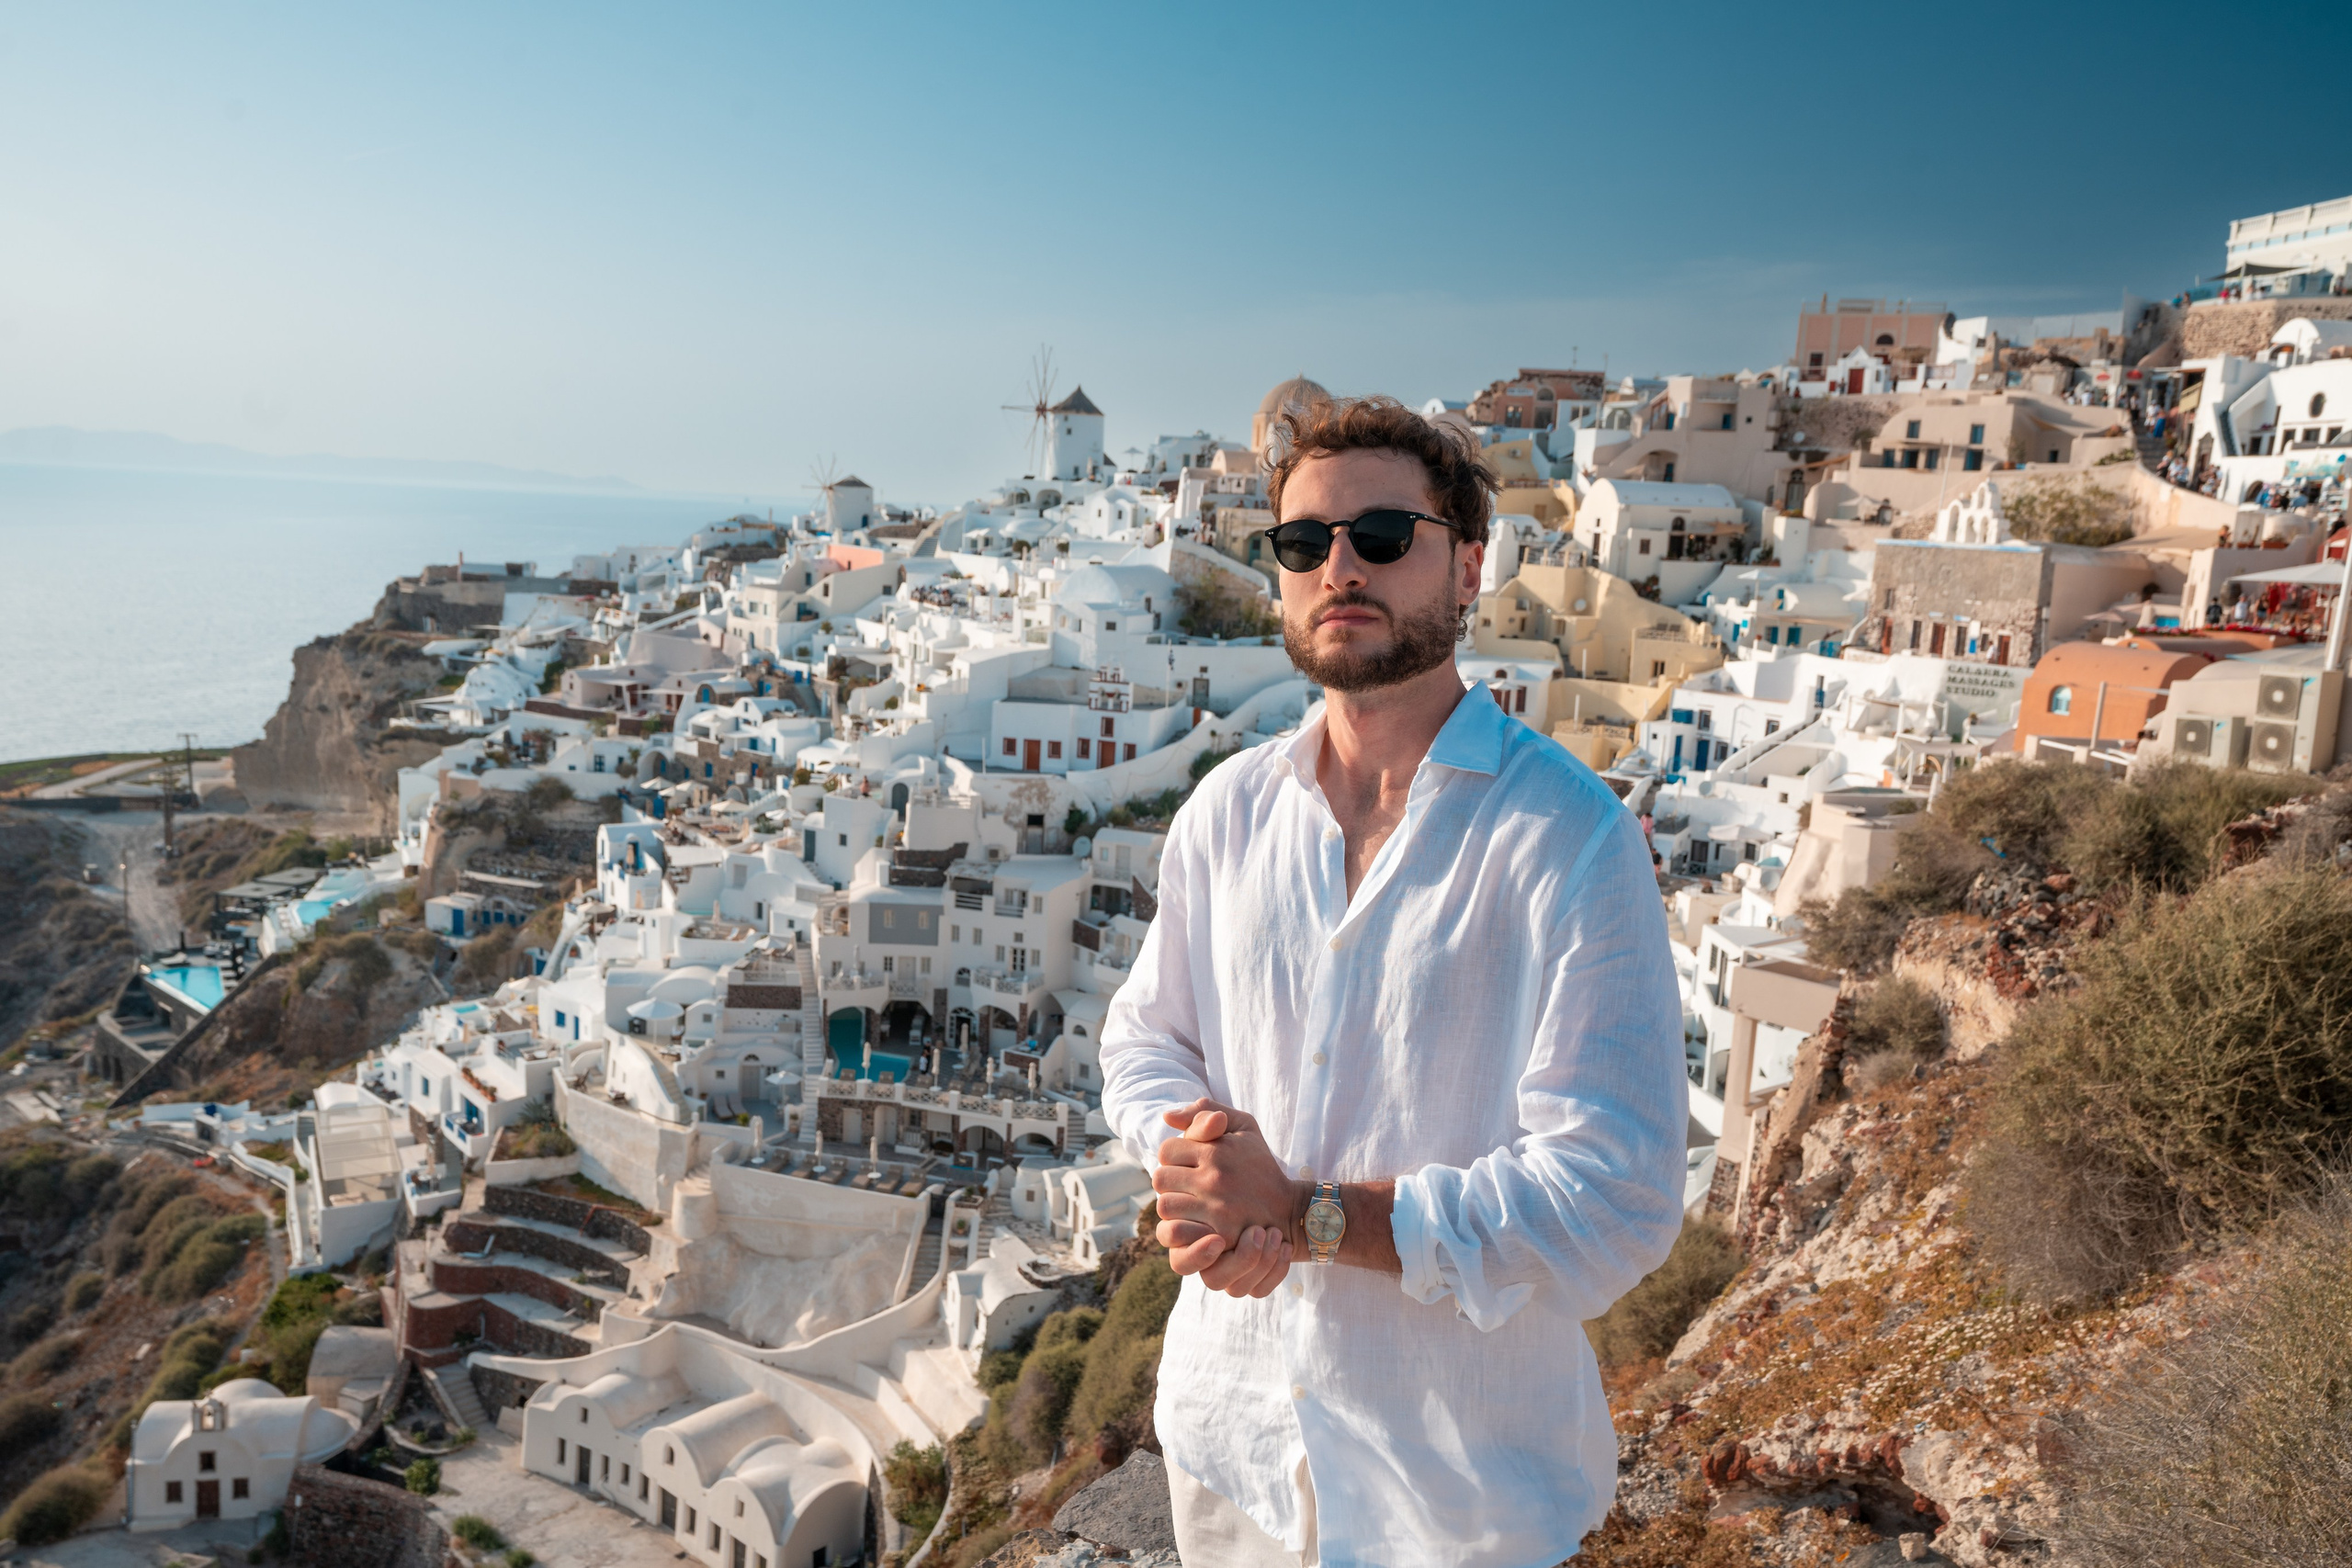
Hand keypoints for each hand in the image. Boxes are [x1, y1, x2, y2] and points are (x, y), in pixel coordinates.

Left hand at [1153, 1099, 1300, 1297]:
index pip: (1167, 1150)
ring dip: (1174, 1204)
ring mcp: (1217, 1209)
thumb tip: (1167, 1118)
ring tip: (1191, 1203)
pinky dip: (1180, 1226)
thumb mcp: (1243, 1126)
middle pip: (1161, 1179)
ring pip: (1165, 1206)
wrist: (1288, 1207)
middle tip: (1188, 1185)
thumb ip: (1204, 1112)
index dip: (1175, 1156)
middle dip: (1171, 1180)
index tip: (1190, 1163)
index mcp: (1216, 1152)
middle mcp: (1214, 1179)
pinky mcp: (1220, 1234)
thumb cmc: (1260, 1163)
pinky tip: (1193, 1221)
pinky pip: (1178, 1231)